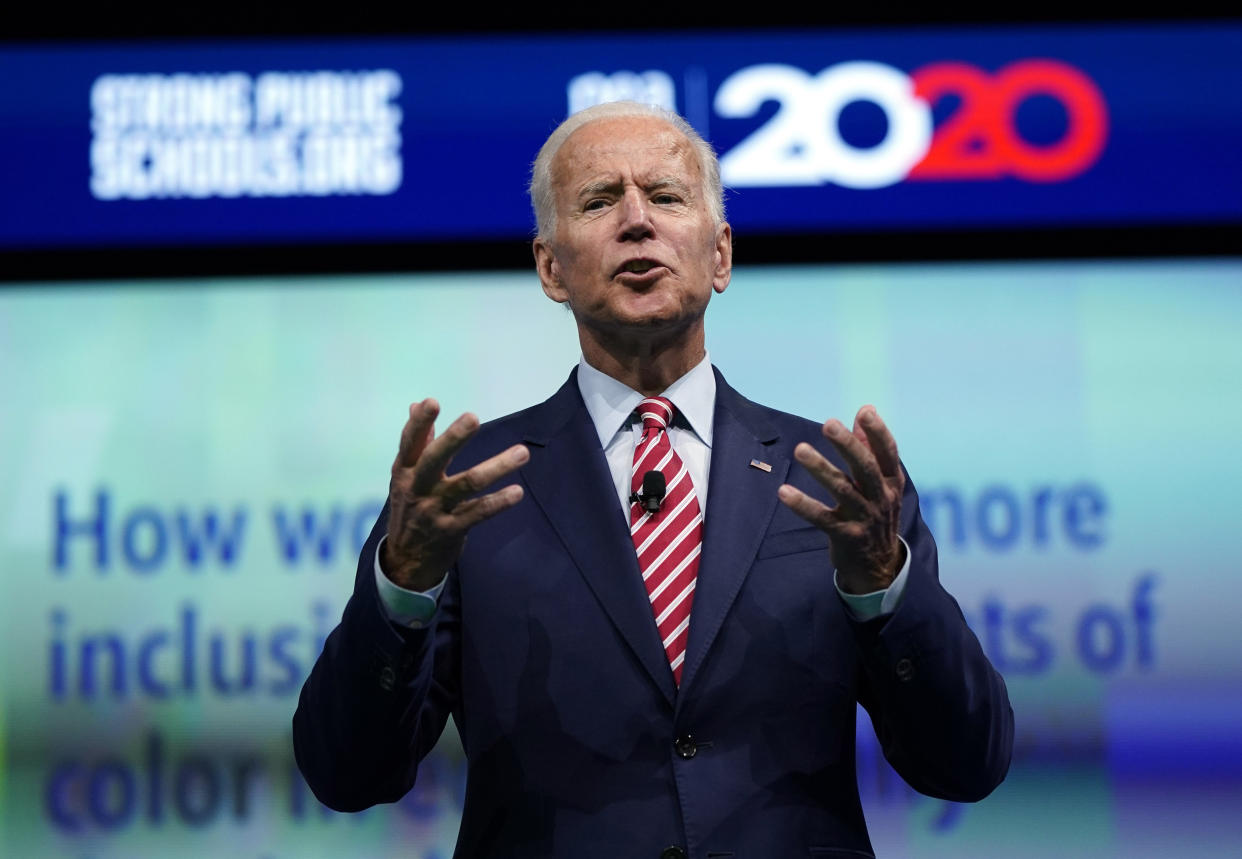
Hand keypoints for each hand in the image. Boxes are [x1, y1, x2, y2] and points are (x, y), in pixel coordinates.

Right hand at [383, 398, 528, 590]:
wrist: (405, 561)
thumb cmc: (410, 508)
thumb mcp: (405, 477)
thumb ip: (417, 443)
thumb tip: (418, 404)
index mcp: (404, 471)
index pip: (409, 443)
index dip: (419, 423)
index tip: (432, 402)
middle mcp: (417, 488)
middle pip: (435, 460)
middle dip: (454, 438)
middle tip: (473, 418)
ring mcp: (435, 510)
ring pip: (466, 485)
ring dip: (496, 467)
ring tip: (522, 453)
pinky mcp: (452, 530)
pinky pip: (478, 513)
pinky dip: (498, 502)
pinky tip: (517, 492)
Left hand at [777, 405, 905, 593]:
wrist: (878, 567)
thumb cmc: (875, 513)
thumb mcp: (880, 484)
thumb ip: (870, 448)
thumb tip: (864, 410)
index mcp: (891, 483)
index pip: (888, 454)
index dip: (878, 433)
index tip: (866, 412)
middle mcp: (881, 499)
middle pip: (865, 469)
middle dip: (847, 446)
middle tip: (828, 425)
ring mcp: (864, 519)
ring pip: (842, 490)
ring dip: (820, 468)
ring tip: (800, 449)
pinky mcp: (846, 536)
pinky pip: (822, 518)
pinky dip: (803, 505)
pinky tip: (783, 492)